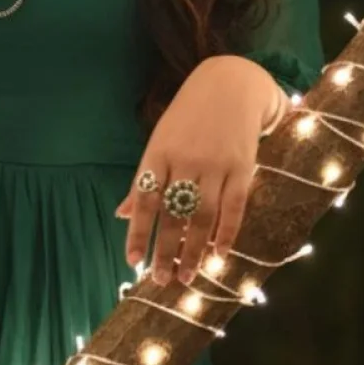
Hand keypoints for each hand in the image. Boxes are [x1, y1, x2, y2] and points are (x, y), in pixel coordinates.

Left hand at [114, 57, 280, 286]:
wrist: (230, 85)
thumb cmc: (187, 118)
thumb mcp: (159, 142)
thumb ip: (143, 181)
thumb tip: (120, 214)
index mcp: (158, 153)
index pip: (144, 199)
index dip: (138, 231)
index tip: (132, 260)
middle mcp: (186, 160)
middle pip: (173, 213)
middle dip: (165, 250)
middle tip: (160, 279)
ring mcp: (216, 164)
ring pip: (203, 216)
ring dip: (194, 250)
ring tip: (187, 275)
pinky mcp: (243, 166)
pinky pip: (234, 207)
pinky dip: (227, 232)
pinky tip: (219, 253)